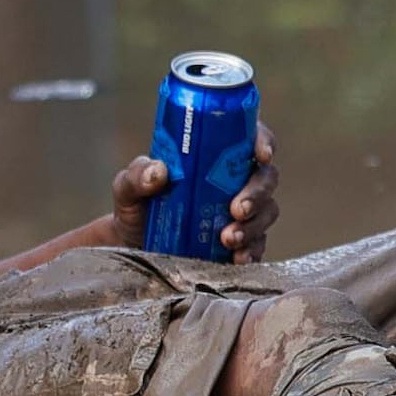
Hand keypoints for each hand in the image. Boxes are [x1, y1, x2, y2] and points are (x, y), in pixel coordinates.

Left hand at [107, 124, 279, 262]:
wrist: (135, 249)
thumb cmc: (137, 208)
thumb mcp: (128, 187)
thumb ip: (137, 175)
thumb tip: (159, 172)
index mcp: (215, 155)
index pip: (250, 138)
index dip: (263, 141)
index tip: (261, 155)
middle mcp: (235, 181)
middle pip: (266, 177)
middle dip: (257, 193)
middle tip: (236, 209)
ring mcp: (242, 213)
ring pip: (267, 212)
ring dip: (253, 225)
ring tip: (228, 238)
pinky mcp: (242, 243)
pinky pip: (259, 245)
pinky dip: (252, 251)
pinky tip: (236, 257)